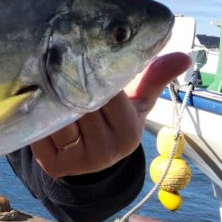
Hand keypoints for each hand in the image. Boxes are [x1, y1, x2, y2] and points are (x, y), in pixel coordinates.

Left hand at [30, 52, 191, 177]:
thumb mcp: (136, 102)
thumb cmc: (115, 119)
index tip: (82, 55)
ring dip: (50, 100)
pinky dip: (37, 117)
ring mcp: (80, 162)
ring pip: (59, 117)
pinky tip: (39, 106)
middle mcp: (107, 151)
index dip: (92, 73)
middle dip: (68, 84)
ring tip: (46, 82)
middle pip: (81, 105)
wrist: (91, 157)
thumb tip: (184, 57)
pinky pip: (41, 132)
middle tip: (56, 62)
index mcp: (129, 132)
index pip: (107, 94)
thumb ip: (154, 78)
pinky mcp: (55, 166)